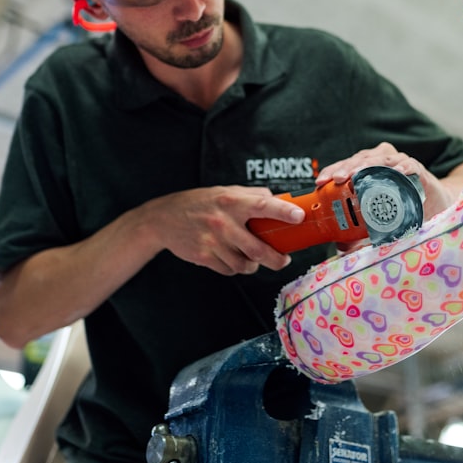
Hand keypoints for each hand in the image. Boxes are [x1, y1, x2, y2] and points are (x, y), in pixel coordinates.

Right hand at [141, 186, 304, 275]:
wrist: (163, 219)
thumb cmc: (200, 203)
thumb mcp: (225, 192)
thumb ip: (252, 195)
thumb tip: (281, 201)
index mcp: (231, 202)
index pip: (263, 205)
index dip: (283, 212)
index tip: (299, 217)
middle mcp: (223, 222)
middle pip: (258, 249)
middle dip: (277, 259)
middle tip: (284, 259)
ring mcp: (212, 242)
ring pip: (245, 264)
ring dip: (254, 265)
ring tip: (253, 258)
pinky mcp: (203, 256)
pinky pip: (229, 270)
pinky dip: (235, 268)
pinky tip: (232, 258)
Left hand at [315, 142, 462, 220]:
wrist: (436, 207)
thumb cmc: (402, 209)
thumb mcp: (377, 223)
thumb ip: (360, 234)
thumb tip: (340, 248)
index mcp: (369, 170)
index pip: (346, 166)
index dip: (332, 171)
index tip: (320, 182)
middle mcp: (382, 162)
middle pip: (361, 160)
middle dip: (347, 168)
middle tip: (337, 179)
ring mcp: (401, 164)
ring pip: (381, 159)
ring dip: (369, 166)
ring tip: (357, 175)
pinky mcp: (419, 172)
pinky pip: (410, 166)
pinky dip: (403, 168)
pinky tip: (397, 173)